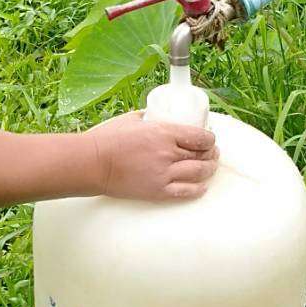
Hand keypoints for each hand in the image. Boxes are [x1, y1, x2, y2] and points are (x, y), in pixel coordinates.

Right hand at [88, 111, 217, 201]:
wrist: (92, 163)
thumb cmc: (107, 139)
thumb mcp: (131, 119)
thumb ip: (147, 117)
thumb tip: (155, 114)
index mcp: (164, 133)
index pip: (200, 137)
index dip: (210, 139)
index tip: (210, 139)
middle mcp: (168, 153)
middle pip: (202, 155)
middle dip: (211, 154)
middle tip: (212, 153)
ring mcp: (164, 174)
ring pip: (199, 173)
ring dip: (209, 169)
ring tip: (210, 167)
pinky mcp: (158, 191)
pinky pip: (186, 192)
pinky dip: (198, 189)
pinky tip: (202, 187)